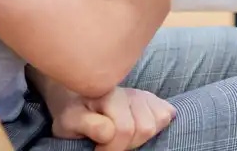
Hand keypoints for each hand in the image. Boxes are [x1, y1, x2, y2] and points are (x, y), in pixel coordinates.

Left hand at [53, 87, 174, 149]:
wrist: (74, 97)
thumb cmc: (72, 112)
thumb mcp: (70, 121)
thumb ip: (89, 124)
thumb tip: (108, 130)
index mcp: (108, 94)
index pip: (124, 129)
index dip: (111, 149)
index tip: (97, 149)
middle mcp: (129, 91)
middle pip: (145, 127)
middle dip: (127, 145)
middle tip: (109, 145)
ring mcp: (143, 94)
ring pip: (158, 121)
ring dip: (140, 137)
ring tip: (122, 138)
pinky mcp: (151, 99)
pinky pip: (166, 113)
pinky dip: (157, 125)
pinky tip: (137, 128)